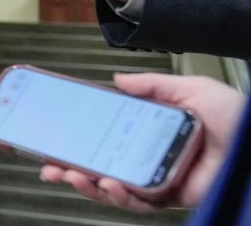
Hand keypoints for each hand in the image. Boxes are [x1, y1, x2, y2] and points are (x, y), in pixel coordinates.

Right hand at [40, 72, 244, 211]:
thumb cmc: (236, 116)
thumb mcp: (189, 88)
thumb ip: (153, 84)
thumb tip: (119, 79)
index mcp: (153, 130)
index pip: (107, 137)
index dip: (80, 140)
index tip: (55, 139)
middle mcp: (152, 157)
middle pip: (102, 166)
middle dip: (70, 170)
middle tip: (49, 167)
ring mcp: (160, 179)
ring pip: (114, 189)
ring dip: (88, 184)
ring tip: (71, 175)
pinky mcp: (173, 197)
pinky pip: (140, 202)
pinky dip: (120, 196)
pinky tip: (106, 183)